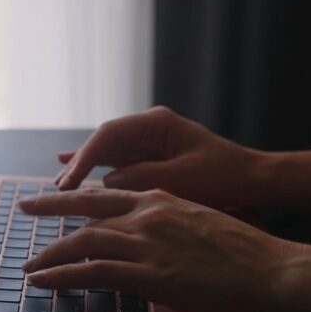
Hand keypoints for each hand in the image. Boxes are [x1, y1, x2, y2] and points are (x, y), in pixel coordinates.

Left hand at [20, 188, 302, 311]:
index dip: (77, 195)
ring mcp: (146, 242)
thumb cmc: (245, 253)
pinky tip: (45, 281)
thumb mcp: (200, 225)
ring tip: (31, 266)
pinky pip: (91, 271)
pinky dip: (62, 276)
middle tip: (25, 209)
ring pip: (82, 241)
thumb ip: (168, 228)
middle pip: (86, 209)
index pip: (107, 193)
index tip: (56, 195)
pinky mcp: (148, 273)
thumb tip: (151, 240)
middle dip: (51, 208)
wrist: (272, 269)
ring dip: (50, 255)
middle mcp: (148, 214)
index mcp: (162, 200)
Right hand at [55, 106, 268, 209]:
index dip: (84, 157)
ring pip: (107, 153)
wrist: (251, 181)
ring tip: (61, 186)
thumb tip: (106, 183)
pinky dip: (97, 170)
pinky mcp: (150, 160)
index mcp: (157, 123)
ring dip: (85, 169)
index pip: (109, 135)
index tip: (68, 181)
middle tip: (59, 187)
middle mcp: (148, 129)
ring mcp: (148, 144)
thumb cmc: (223, 176)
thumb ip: (142, 177)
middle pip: (103, 142)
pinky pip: (116, 163)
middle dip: (79, 163)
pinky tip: (72, 170)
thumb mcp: (182, 178)